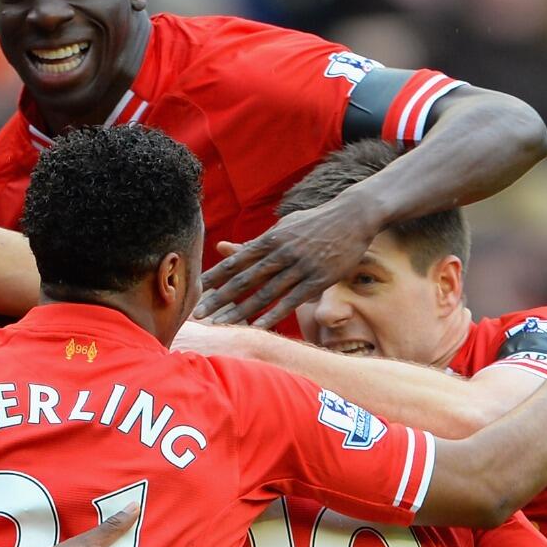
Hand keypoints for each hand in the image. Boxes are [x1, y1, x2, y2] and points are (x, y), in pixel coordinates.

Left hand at [195, 195, 374, 327]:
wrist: (353, 217)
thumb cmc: (313, 223)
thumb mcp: (282, 227)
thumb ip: (254, 244)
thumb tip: (223, 249)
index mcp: (270, 239)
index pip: (235, 261)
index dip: (213, 277)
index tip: (194, 291)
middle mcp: (281, 253)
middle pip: (244, 280)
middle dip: (218, 298)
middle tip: (197, 314)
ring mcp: (299, 267)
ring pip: (264, 294)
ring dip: (240, 312)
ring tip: (220, 325)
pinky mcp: (317, 280)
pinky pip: (290, 302)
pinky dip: (272, 316)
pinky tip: (256, 329)